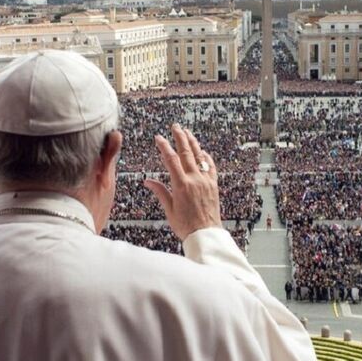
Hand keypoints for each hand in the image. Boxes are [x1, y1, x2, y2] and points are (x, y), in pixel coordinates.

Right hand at [144, 123, 222, 240]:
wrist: (206, 234)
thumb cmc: (186, 226)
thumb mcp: (169, 209)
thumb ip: (160, 192)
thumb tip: (147, 181)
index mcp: (181, 185)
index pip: (171, 159)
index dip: (164, 146)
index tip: (159, 137)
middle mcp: (195, 179)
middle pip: (186, 152)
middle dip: (180, 137)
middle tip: (175, 127)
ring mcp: (206, 181)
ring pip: (200, 156)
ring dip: (193, 143)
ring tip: (188, 132)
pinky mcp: (214, 185)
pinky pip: (211, 166)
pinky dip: (206, 157)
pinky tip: (202, 151)